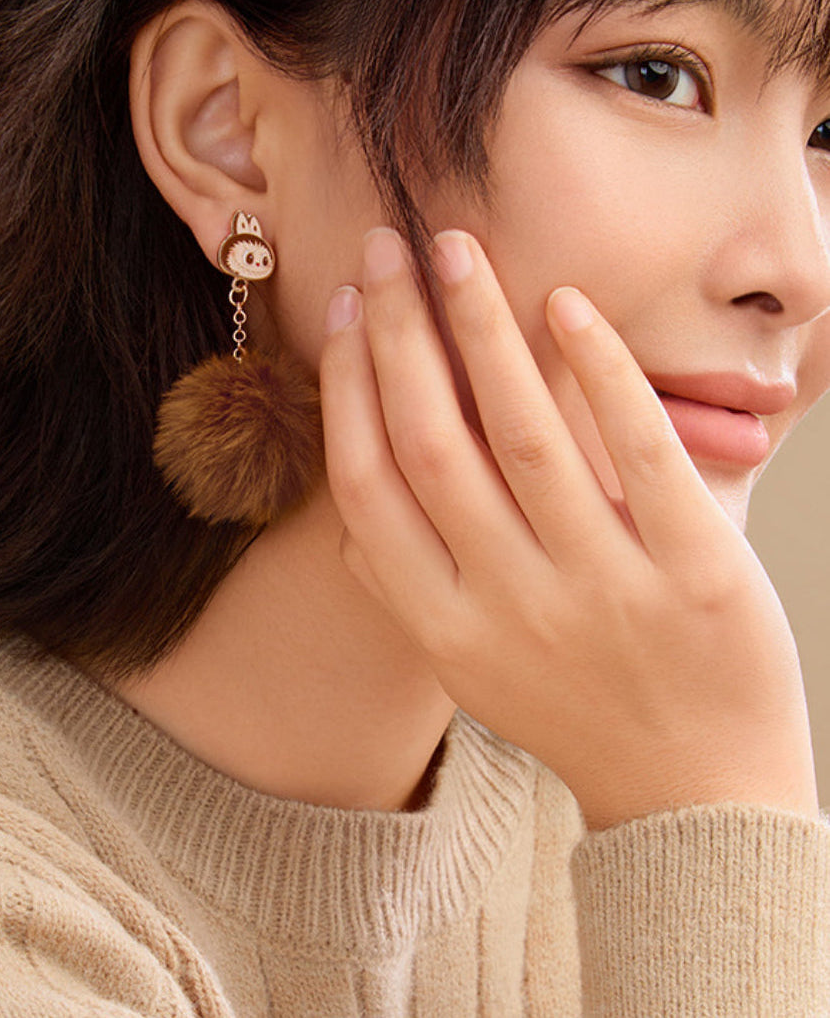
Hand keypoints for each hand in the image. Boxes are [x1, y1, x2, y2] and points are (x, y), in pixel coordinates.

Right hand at [319, 228, 818, 828]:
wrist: (691, 791)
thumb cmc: (569, 707)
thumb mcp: (463, 664)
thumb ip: (404, 585)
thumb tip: (351, 497)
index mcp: (440, 624)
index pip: (368, 484)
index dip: (347, 387)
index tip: (344, 312)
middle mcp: (507, 603)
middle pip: (430, 443)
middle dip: (399, 333)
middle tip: (387, 246)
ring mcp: (601, 589)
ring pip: (523, 435)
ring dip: (481, 330)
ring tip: (457, 251)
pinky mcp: (693, 574)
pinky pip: (638, 455)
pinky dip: (598, 374)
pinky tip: (565, 308)